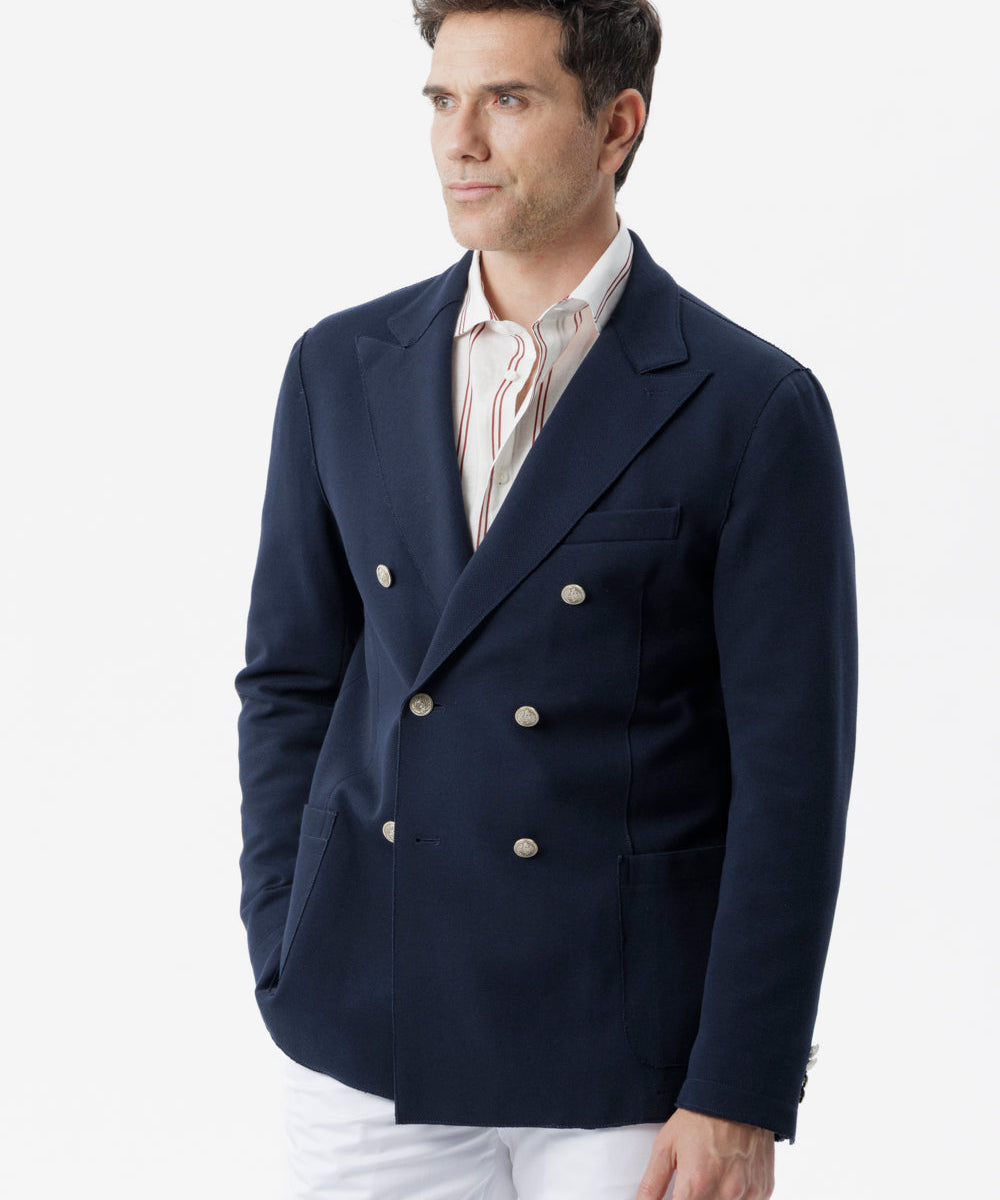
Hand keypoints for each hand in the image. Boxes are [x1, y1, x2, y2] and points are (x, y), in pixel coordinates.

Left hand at [635, 1107, 774, 1199]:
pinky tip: (728, 1178)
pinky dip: (734, 1197)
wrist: (736, 1095)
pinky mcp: (763, 1190)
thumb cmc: (699, 1118)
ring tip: (710, 1174)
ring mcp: (747, 1193)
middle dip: (694, 1198)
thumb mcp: (666, 1146)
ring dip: (714, 1197)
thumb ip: (652, 1184)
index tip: (677, 1195)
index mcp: (696, 1183)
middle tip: (694, 1180)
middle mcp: (725, 1192)